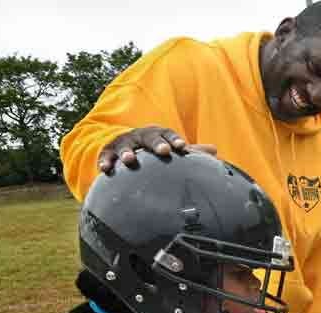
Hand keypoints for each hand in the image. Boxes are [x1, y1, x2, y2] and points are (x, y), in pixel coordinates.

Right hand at [97, 126, 217, 172]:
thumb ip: (190, 152)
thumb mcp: (170, 148)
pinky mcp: (108, 152)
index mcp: (158, 134)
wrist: (127, 147)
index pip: (168, 134)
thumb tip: (215, 150)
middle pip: (149, 137)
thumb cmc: (154, 150)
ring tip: (129, 161)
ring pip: (125, 145)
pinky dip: (105, 161)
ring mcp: (123, 143)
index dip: (175, 139)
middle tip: (164, 151)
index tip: (182, 147)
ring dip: (127, 152)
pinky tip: (105, 170)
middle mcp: (140, 135)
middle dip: (156, 143)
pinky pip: (105, 156)